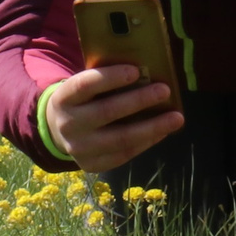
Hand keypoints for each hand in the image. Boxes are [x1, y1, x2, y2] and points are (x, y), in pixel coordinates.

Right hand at [43, 65, 183, 172]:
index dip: (110, 78)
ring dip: (152, 127)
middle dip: (139, 101)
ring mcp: (79, 148)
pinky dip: (146, 142)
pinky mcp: (91, 165)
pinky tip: (163, 131)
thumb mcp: (85, 86)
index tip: (136, 71)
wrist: (58, 129)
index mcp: (64, 97)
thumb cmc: (83, 99)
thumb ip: (106, 80)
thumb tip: (147, 72)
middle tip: (164, 90)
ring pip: (120, 139)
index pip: (86, 85)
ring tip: (177, 118)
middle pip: (107, 112)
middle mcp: (68, 125)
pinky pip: (124, 154)